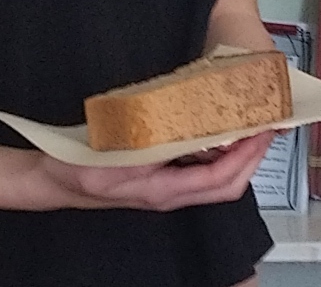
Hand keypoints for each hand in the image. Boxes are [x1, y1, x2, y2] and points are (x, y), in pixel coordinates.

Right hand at [40, 130, 275, 211]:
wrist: (53, 181)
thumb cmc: (77, 167)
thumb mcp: (114, 151)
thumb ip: (151, 144)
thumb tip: (189, 129)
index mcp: (163, 191)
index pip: (220, 179)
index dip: (246, 156)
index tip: (261, 132)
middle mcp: (170, 195)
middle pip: (227, 185)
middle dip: (252, 158)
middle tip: (267, 127)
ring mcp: (166, 189)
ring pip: (216, 179)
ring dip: (238, 155)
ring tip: (250, 126)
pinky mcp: (161, 178)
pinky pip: (200, 171)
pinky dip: (218, 153)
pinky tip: (218, 131)